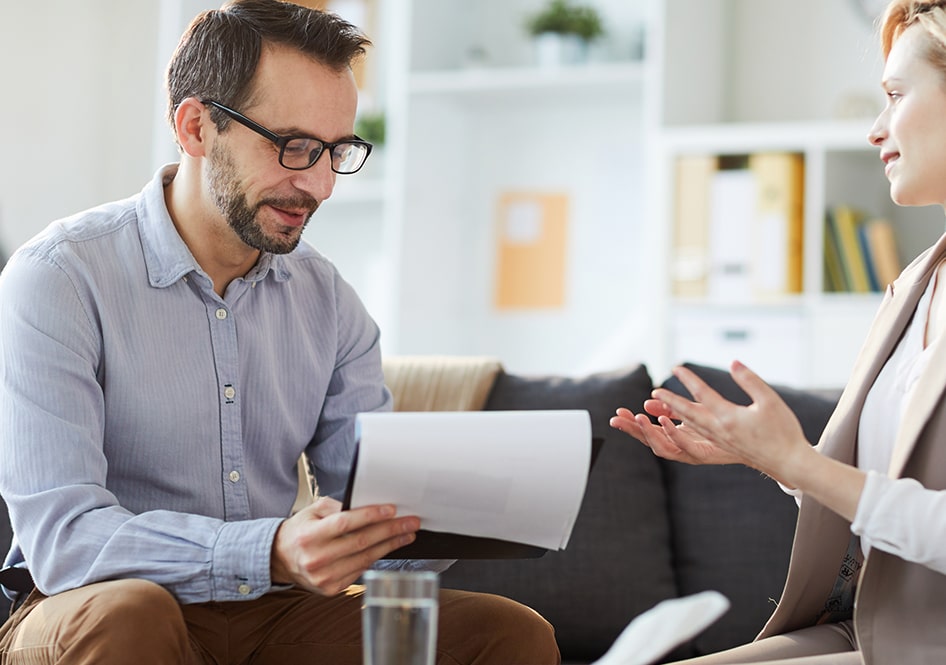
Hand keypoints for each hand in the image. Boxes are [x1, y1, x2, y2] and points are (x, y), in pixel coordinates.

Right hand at [271, 496, 418, 595]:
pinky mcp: (330, 589)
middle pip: (361, 542)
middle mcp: (316, 558)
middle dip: (390, 530)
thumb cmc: (300, 531)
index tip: (392, 510)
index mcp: (310, 536)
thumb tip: (368, 505)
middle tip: (410, 522)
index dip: (371, 516)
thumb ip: (338, 507)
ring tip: (406, 535)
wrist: (280, 559)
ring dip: (389, 545)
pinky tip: (387, 548)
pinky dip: (376, 558)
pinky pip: (360, 571)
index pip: (345, 523)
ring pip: (364, 558)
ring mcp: (323, 577)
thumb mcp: (312, 510)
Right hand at [610, 402, 743, 465]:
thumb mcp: (693, 411)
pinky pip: (683, 448)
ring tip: (637, 418)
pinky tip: (663, 421)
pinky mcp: (703, 455)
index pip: (646, 432)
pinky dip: (671, 434)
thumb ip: (670, 408)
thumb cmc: (725, 424)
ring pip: (662, 448)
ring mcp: (690, 453)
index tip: (617, 413)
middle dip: (632, 431)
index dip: (631, 424)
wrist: (753, 439)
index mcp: (675, 437)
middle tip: (616, 419)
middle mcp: (680, 447)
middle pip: (649, 441)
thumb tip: (648, 401)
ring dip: (648, 433)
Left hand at [638, 361, 809, 479]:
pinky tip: (682, 422)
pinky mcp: (723, 447)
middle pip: (688, 413)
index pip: (703, 395)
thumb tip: (733, 363)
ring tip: (660, 406)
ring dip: (674, 414)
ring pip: (691, 426)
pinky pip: (698, 434)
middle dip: (670, 401)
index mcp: (728, 418)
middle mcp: (719, 431)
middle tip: (655, 392)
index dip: (689, 380)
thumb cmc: (783, 431)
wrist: (789, 462)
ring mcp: (720, 441)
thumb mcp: (770, 400)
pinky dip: (685, 426)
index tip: (676, 368)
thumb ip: (750, 380)